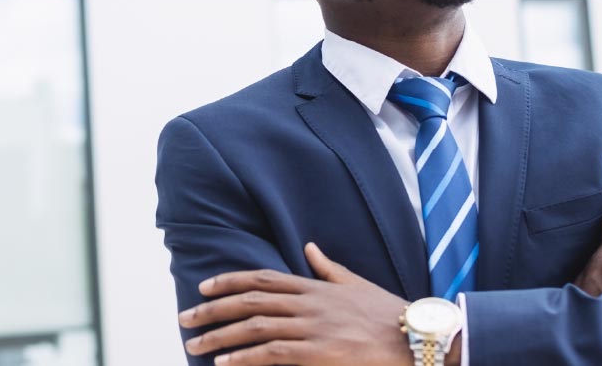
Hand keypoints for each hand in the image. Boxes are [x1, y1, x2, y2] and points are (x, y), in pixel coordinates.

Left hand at [178, 243, 445, 365]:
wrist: (416, 338)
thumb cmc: (389, 314)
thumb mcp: (355, 283)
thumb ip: (327, 268)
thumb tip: (310, 247)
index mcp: (314, 287)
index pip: (261, 278)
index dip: (229, 281)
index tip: (203, 288)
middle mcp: (307, 303)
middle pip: (249, 301)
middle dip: (212, 309)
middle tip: (185, 318)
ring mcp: (311, 328)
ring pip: (254, 328)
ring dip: (219, 336)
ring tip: (194, 344)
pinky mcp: (318, 353)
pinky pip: (272, 354)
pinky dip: (244, 359)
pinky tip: (224, 364)